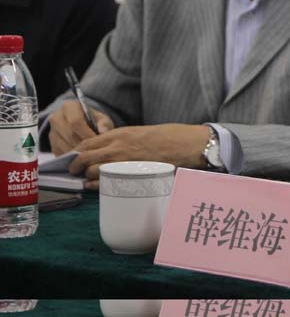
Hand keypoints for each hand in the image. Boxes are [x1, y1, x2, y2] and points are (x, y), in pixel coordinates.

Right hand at [48, 100, 114, 155]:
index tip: (97, 142)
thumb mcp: (102, 119)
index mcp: (69, 107)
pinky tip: (81, 161)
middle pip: (68, 134)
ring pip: (63, 145)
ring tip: (89, 157)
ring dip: (76, 153)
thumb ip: (104, 124)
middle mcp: (56, 117)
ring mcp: (52, 131)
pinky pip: (59, 153)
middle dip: (82, 145)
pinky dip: (70, 159)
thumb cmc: (94, 121)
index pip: (75, 122)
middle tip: (94, 152)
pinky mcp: (51, 144)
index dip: (86, 133)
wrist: (83, 126)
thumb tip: (103, 132)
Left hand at [69, 123, 209, 189]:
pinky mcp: (132, 174)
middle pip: (84, 158)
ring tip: (87, 180)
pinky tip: (98, 186)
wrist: (186, 144)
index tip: (73, 158)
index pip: (86, 143)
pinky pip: (107, 183)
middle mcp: (118, 147)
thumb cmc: (167, 138)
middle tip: (75, 171)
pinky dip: (98, 186)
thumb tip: (104, 151)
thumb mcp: (140, 133)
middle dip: (75, 166)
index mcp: (120, 134)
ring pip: (92, 171)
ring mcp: (124, 161)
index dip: (75, 153)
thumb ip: (121, 141)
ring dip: (87, 177)